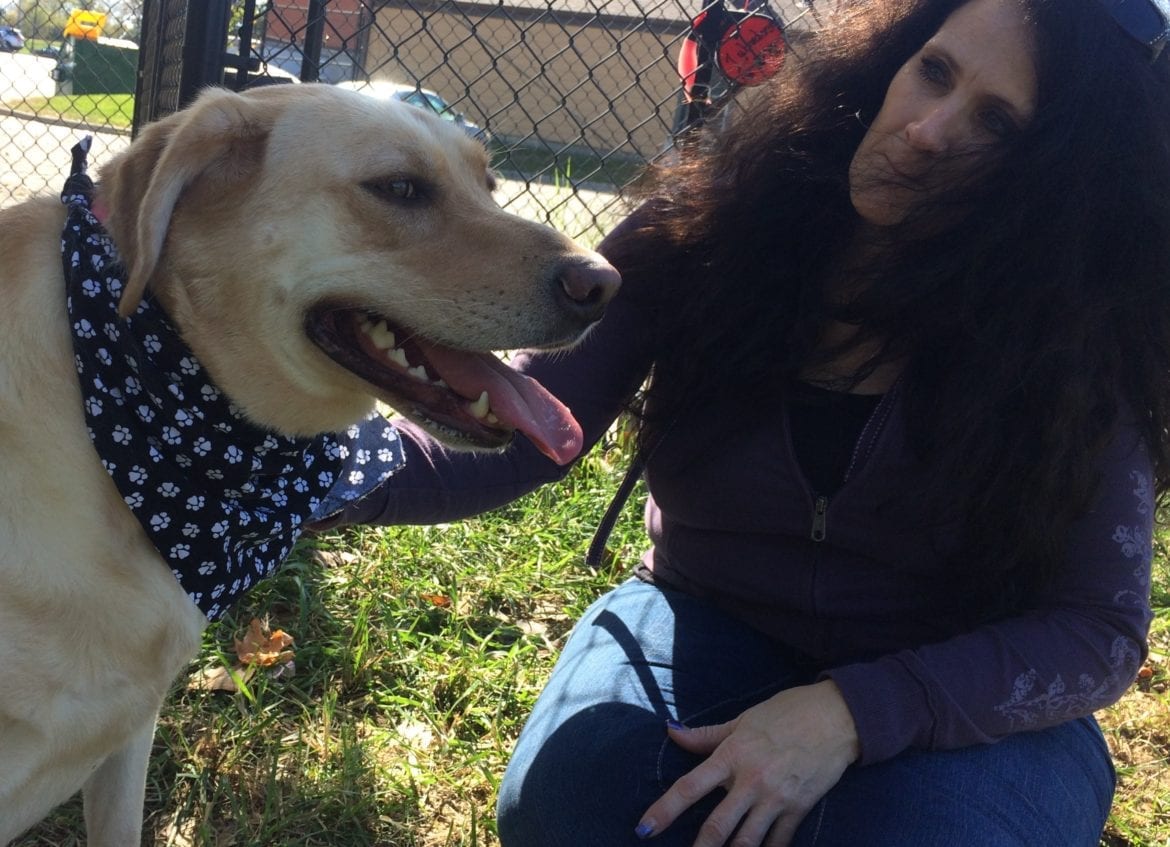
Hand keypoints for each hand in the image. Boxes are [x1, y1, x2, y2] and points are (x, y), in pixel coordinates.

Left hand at [636, 680, 860, 846]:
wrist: (836, 717)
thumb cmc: (787, 713)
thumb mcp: (743, 719)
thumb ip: (706, 735)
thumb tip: (671, 732)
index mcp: (732, 755)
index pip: (689, 787)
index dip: (664, 810)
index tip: (644, 828)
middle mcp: (751, 781)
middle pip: (716, 826)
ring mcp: (776, 799)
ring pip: (746, 842)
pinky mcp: (799, 809)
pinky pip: (777, 842)